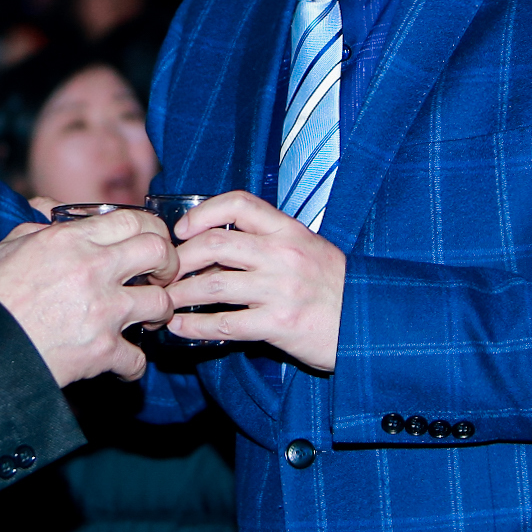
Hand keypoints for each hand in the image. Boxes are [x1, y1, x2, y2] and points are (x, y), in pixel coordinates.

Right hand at [0, 207, 176, 386]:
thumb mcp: (8, 246)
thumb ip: (36, 224)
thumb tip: (48, 208)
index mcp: (71, 240)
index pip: (133, 219)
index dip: (151, 229)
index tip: (152, 242)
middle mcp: (93, 269)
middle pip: (158, 252)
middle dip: (168, 264)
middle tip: (159, 277)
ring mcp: (102, 311)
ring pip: (160, 303)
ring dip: (158, 313)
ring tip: (145, 319)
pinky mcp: (101, 351)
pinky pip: (138, 359)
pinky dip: (132, 365)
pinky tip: (121, 363)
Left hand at [166, 191, 347, 372]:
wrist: (369, 323)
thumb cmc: (333, 286)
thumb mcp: (307, 248)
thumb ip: (269, 241)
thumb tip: (214, 244)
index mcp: (289, 230)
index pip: (238, 203)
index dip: (203, 213)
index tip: (182, 230)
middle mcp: (283, 254)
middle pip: (214, 244)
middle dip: (179, 259)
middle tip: (164, 272)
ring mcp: (281, 289)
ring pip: (213, 284)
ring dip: (180, 294)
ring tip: (162, 301)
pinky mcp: (279, 324)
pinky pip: (226, 323)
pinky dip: (195, 326)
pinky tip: (179, 328)